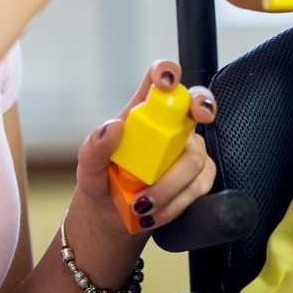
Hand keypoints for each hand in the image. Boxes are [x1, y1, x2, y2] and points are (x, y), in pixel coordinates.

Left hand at [74, 60, 216, 237]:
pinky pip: (199, 185)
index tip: (166, 81)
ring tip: (141, 205)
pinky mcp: (198, 177)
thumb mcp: (89, 166)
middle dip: (204, 104)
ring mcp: (188, 150)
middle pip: (197, 103)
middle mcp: (171, 126)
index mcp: (144, 111)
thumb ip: (95, 146)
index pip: (160, 78)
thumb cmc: (102, 182)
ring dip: (170, 184)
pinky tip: (155, 214)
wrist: (111, 221)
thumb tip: (114, 127)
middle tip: (200, 115)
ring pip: (195, 156)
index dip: (167, 71)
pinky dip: (176, 203)